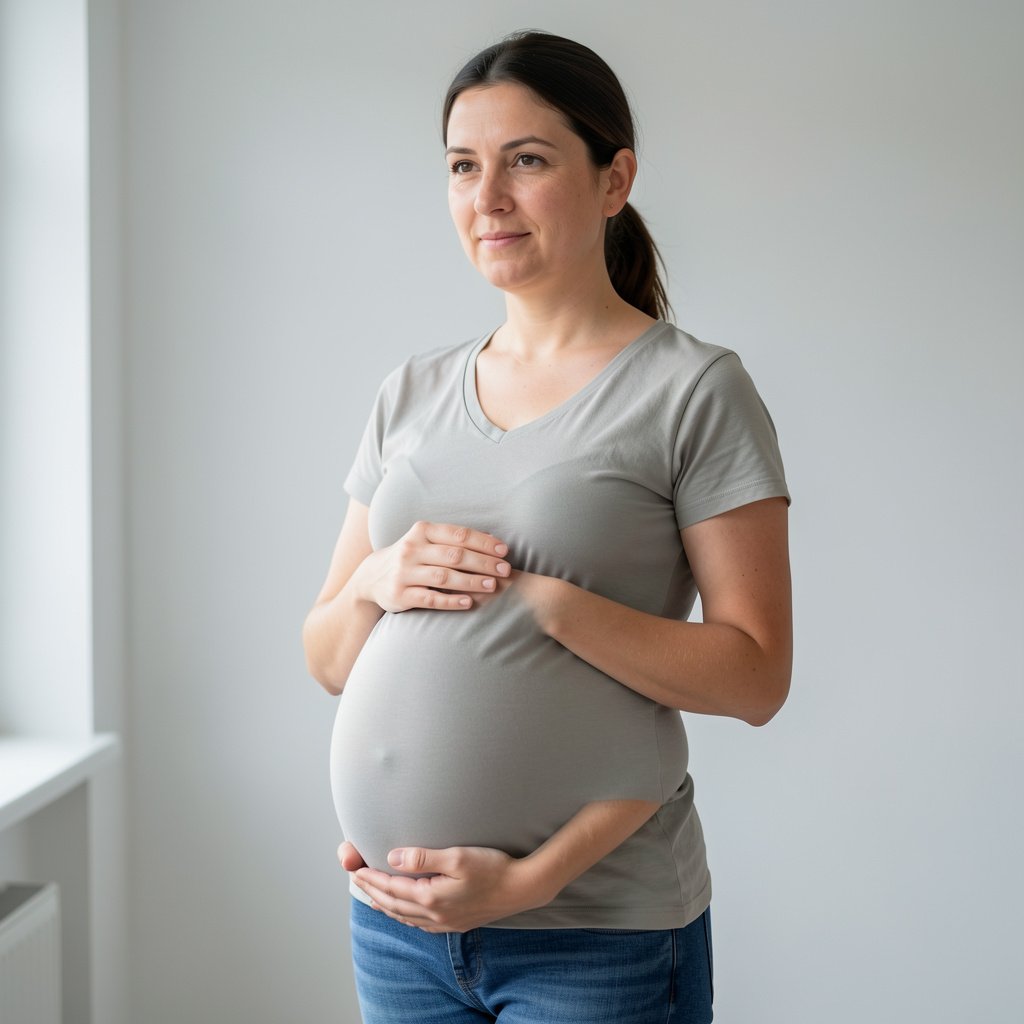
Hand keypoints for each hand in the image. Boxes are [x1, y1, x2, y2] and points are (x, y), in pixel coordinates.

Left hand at [345, 844, 552, 932]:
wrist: (521, 888)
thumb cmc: (492, 868)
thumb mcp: (457, 856)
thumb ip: (422, 858)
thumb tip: (393, 858)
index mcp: (431, 897)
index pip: (391, 888)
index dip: (372, 878)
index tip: (356, 869)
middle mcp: (434, 914)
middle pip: (393, 904)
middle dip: (373, 891)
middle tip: (357, 879)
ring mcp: (445, 922)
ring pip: (405, 917)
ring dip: (385, 905)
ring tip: (372, 896)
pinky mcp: (455, 923)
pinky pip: (419, 923)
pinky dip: (404, 916)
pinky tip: (404, 911)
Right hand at [355, 521, 511, 613]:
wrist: (372, 576)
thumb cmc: (412, 556)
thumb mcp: (427, 541)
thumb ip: (455, 541)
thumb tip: (494, 542)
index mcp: (422, 531)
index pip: (459, 535)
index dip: (484, 542)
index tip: (504, 551)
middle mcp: (411, 549)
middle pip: (454, 556)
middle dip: (483, 562)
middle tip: (504, 570)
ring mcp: (404, 572)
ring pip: (443, 577)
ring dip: (471, 581)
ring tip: (492, 585)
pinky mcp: (399, 595)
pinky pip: (429, 598)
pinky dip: (450, 601)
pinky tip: (468, 602)